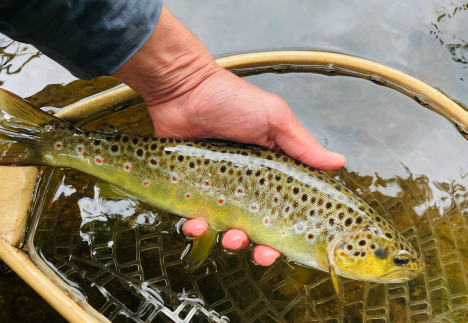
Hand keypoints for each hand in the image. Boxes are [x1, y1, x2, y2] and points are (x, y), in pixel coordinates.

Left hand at [113, 6, 345, 265]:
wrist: (183, 88)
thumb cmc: (231, 99)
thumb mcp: (274, 118)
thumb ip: (302, 144)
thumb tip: (339, 162)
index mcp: (269, 170)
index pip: (283, 207)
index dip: (288, 230)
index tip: (291, 246)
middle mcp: (245, 183)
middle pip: (257, 225)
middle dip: (261, 246)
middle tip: (261, 253)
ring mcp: (217, 188)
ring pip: (226, 227)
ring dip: (230, 240)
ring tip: (229, 237)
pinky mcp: (190, 188)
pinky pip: (195, 216)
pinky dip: (196, 227)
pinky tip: (195, 225)